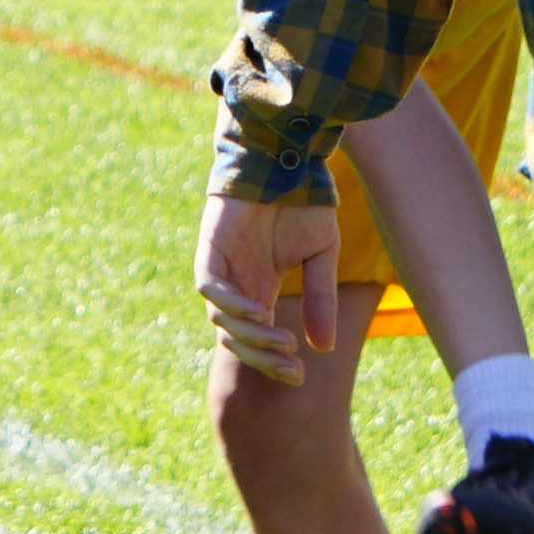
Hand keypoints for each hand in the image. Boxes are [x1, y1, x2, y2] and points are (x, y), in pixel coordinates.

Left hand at [195, 192, 340, 383]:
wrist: (288, 157)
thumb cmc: (303, 201)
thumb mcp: (321, 257)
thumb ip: (320, 299)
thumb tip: (324, 348)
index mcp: (259, 288)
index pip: (258, 339)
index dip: (274, 361)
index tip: (299, 376)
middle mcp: (237, 283)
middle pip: (237, 338)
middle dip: (263, 359)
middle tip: (291, 369)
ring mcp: (221, 266)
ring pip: (223, 320)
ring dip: (253, 336)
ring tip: (284, 341)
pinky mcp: (210, 247)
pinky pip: (210, 287)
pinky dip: (231, 305)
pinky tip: (260, 314)